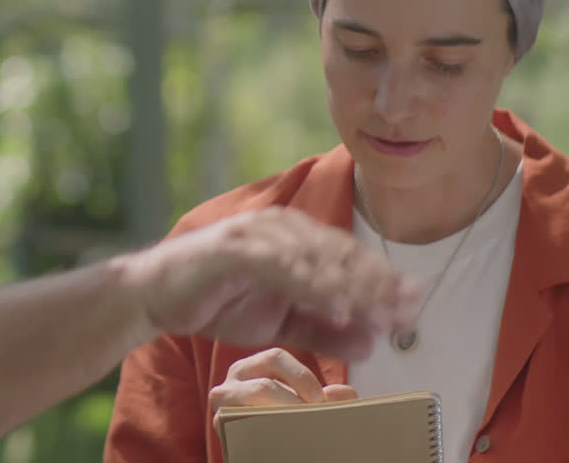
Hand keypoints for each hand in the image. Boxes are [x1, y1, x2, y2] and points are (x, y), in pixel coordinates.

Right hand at [122, 206, 417, 356]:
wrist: (155, 296)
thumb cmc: (217, 301)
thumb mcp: (280, 323)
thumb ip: (324, 328)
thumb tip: (372, 341)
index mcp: (294, 237)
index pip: (347, 257)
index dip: (381, 281)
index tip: (412, 307)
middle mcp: (280, 227)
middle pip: (340, 255)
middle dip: (377, 285)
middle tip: (407, 312)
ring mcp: (257, 235)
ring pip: (316, 259)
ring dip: (352, 287)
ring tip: (381, 313)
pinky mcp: (234, 249)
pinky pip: (281, 268)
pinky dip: (311, 286)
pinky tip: (336, 307)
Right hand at [209, 348, 358, 428]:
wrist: (270, 445)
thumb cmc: (288, 417)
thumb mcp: (309, 402)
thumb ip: (329, 396)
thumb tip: (338, 393)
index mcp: (254, 366)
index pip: (276, 357)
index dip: (301, 377)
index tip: (320, 401)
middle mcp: (233, 380)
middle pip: (264, 387)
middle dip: (294, 406)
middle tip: (313, 421)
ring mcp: (222, 404)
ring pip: (250, 410)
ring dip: (280, 422)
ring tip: (300, 432)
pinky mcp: (220, 427)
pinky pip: (239, 430)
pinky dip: (264, 436)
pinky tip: (282, 443)